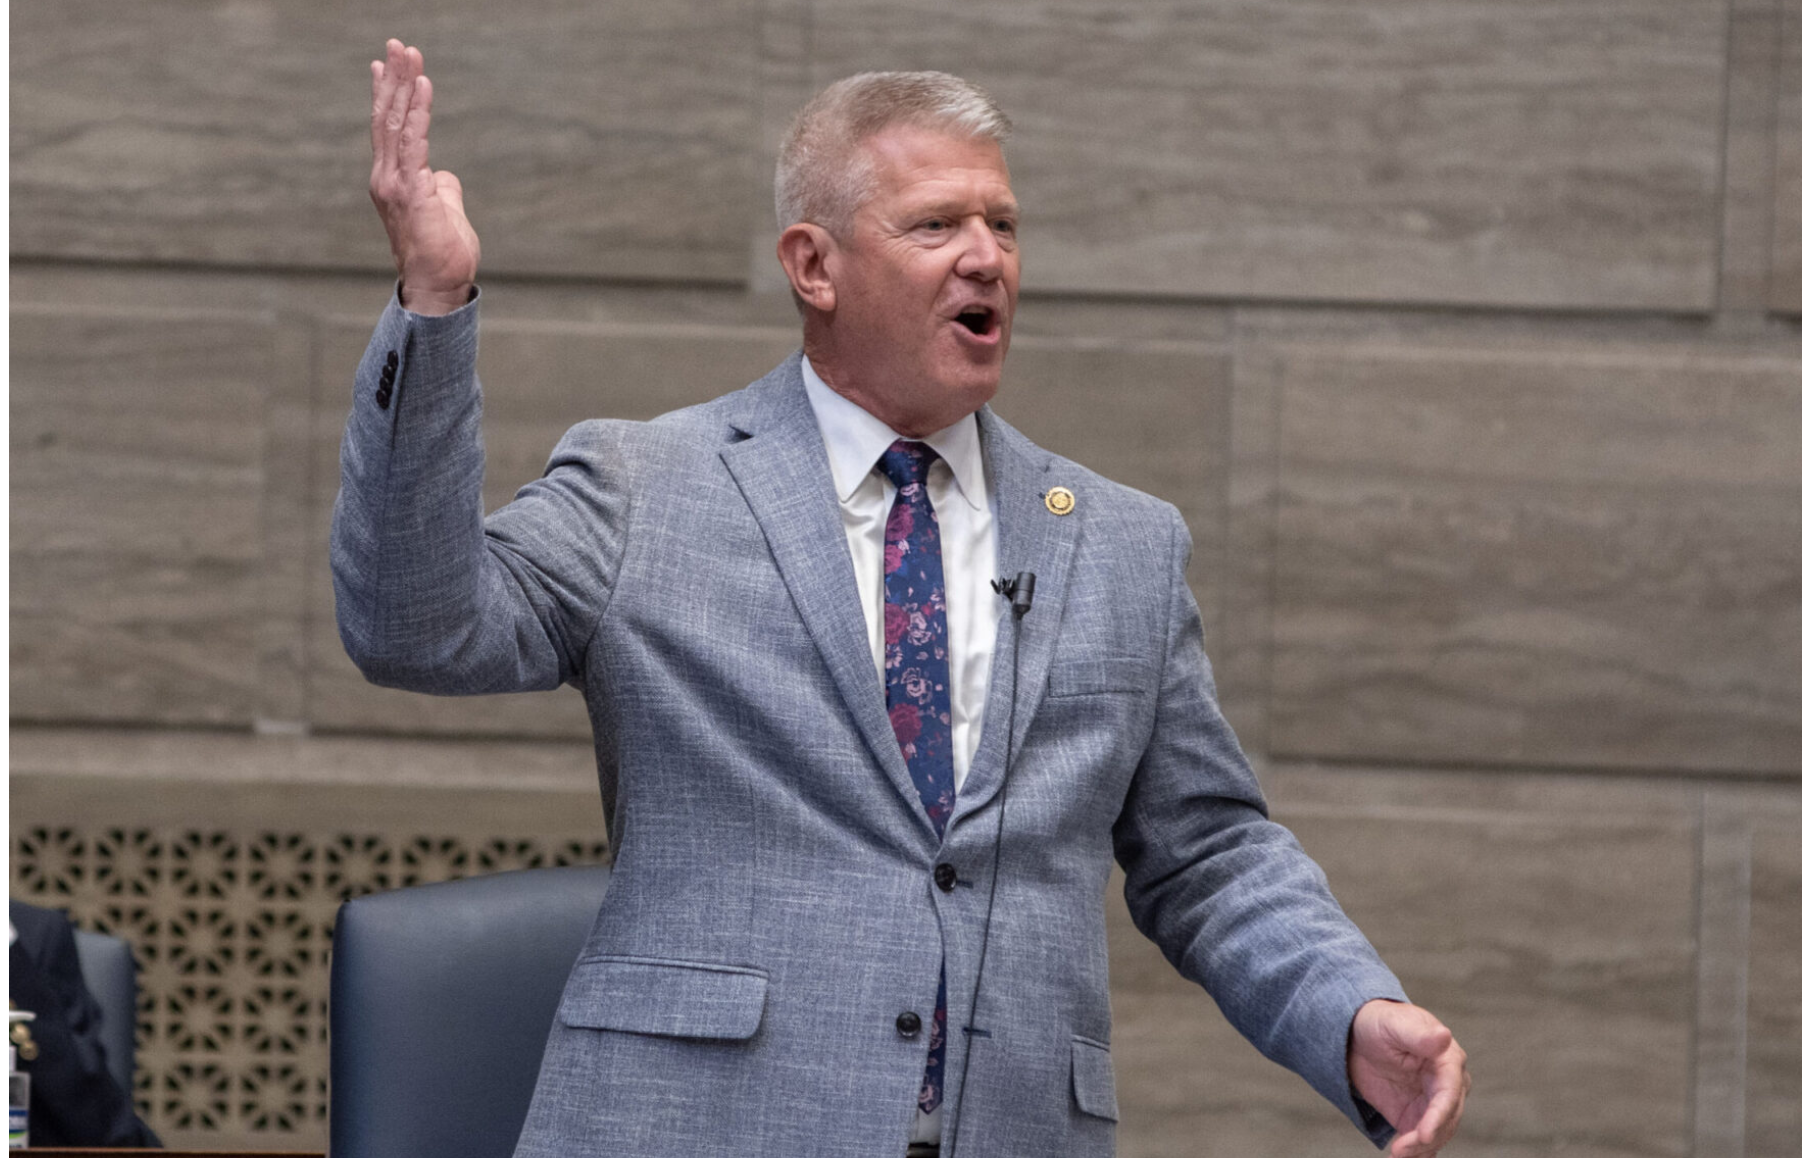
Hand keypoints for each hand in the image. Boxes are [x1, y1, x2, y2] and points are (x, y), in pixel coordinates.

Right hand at [368, 39, 479, 313]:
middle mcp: (386, 177)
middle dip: (394, 78)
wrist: (437, 286)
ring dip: (404, 85)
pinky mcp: (411, 191)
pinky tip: (424, 87)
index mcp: (392, 180)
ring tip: (410, 55)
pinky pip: (414, 142)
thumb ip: (441, 187)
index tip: (387, 64)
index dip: (387, 94)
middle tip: (398, 44)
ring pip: (396, 123)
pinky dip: (418, 112)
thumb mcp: (444, 211)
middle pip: (387, 117)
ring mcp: (395, 183)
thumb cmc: (442, 254)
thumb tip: (443, 174)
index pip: (387, 128)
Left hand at [1348, 999, 1469, 1156]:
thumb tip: (1444, 1037)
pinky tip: (1401, 1157)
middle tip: (1401, 1150)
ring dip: (1419, 1148)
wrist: (1359, 1035)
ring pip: (1437, 1133)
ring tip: (1396, 1154)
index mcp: (1448, 1060)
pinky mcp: (1416, 1117)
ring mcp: (1433, 1103)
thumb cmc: (1381, 1022)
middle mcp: (1447, 1085)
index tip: (1425, 1135)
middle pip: (1446, 1119)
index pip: (1450, 1093)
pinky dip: (1416, 1153)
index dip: (1439, 1116)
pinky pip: (1422, 1140)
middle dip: (1426, 1138)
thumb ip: (1419, 1035)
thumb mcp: (1395, 1024)